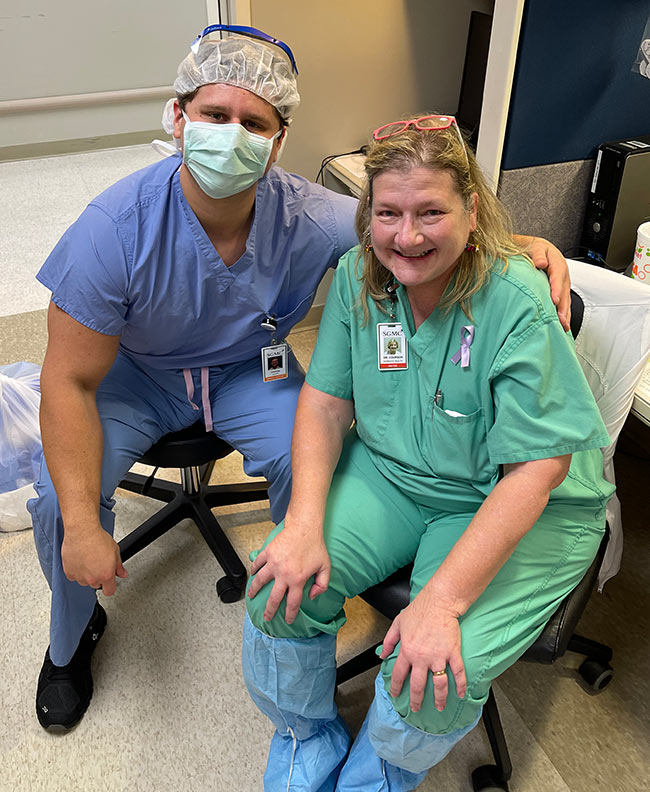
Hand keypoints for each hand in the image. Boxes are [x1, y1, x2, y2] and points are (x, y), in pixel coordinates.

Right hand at [61, 524, 127, 595]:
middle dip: (98, 576)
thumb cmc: (97, 538)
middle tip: (97, 563)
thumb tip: (122, 573)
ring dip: (86, 574)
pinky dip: (76, 570)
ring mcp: (80, 577)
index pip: (109, 591)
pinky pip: (74, 576)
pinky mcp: (69, 573)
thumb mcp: (115, 551)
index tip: (109, 582)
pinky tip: (79, 560)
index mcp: (106, 575)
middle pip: (96, 584)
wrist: (82, 531)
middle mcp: (92, 579)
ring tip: (88, 559)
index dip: (110, 586)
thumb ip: (119, 566)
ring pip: (84, 581)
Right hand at [247, 520, 330, 623]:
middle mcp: (284, 574)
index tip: (288, 620)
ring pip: (260, 581)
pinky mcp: (268, 553)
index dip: (290, 614)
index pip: (292, 602)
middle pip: (273, 598)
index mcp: (297, 579)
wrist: (304, 528)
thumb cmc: (315, 546)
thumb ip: (322, 585)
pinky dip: (253, 569)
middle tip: (267, 617)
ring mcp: (274, 563)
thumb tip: (312, 596)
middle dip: (269, 611)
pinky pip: (258, 563)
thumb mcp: (325, 567)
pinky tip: (252, 574)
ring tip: (251, 596)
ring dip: (254, 590)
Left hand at [380, 589, 465, 712]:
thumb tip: (382, 655)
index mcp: (407, 651)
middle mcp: (422, 657)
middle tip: (416, 708)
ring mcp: (438, 656)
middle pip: (418, 685)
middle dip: (416, 700)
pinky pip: (458, 673)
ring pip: (439, 684)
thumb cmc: (418, 611)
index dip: (396, 687)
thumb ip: (389, 641)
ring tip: (439, 707)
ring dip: (439, 698)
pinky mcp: (452, 653)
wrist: (438, 602)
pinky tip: (461, 694)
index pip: (399, 675)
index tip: (395, 695)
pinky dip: (461, 685)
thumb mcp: (397, 624)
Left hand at [523, 236, 571, 331]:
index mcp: (557, 263)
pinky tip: (562, 326)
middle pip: (564, 292)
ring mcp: (562, 284)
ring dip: (565, 314)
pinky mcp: (559, 291)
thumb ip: (538, 254)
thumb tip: (540, 263)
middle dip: (563, 307)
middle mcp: (562, 275)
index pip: (557, 276)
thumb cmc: (534, 248)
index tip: (554, 300)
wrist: (535, 249)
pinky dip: (563, 314)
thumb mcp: (535, 247)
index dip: (556, 289)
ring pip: (566, 300)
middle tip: (561, 320)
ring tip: (564, 327)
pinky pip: (563, 303)